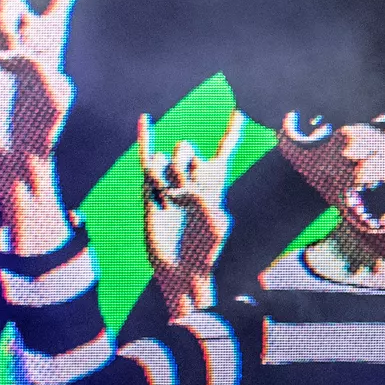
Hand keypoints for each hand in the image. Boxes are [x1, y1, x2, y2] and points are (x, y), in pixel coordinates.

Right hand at [139, 109, 243, 317]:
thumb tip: (182, 188)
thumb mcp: (215, 226)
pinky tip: (145, 120)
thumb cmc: (205, 253)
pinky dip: (145, 140)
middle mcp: (191, 184)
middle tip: (188, 192)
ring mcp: (169, 188)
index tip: (239, 113)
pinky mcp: (150, 195)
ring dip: (172, 173)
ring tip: (173, 196)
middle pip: (190, 153)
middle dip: (189, 164)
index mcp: (214, 188)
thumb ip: (205, 202)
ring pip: (170, 160)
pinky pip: (147, 164)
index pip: (223, 154)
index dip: (231, 133)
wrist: (181, 270)